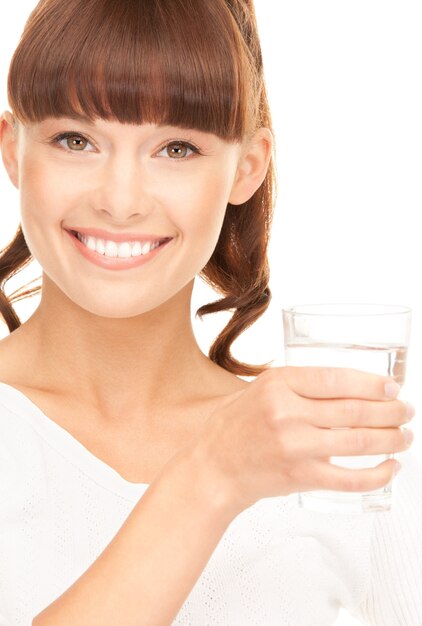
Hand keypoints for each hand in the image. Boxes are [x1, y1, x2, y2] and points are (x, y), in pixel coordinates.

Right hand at [193, 367, 413, 513]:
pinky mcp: (301, 477)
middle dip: (390, 410)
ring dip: (391, 438)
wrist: (213, 467)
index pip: (337, 379)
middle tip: (405, 410)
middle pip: (355, 410)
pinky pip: (350, 478)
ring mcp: (296, 447)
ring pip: (359, 441)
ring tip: (405, 435)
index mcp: (278, 383)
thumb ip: (299, 384)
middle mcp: (287, 412)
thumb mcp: (261, 389)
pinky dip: (377, 474)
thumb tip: (352, 384)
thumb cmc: (235, 426)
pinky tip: (391, 467)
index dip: (372, 383)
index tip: (392, 387)